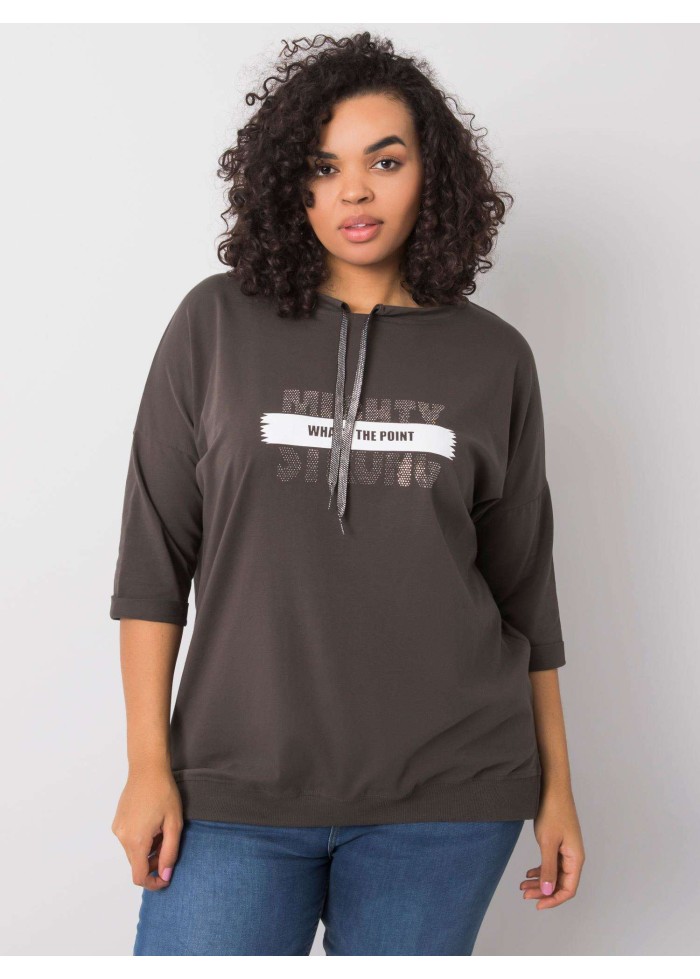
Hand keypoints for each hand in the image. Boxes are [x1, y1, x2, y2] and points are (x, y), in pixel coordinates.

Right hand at [111, 765, 183, 890]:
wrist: (147, 769)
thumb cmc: (164, 793)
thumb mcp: (174, 824)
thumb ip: (170, 852)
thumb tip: (164, 875)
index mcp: (136, 841)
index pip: (139, 876)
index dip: (153, 883)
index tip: (166, 877)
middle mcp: (122, 837)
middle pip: (136, 865)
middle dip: (153, 863)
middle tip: (168, 847)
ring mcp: (117, 829)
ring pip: (133, 852)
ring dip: (148, 850)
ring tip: (162, 831)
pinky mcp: (117, 821)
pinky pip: (128, 840)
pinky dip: (140, 840)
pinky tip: (152, 823)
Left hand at [520, 785, 584, 909]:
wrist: (552, 787)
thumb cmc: (553, 811)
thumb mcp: (548, 842)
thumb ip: (548, 867)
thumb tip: (547, 891)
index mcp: (576, 858)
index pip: (568, 889)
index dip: (553, 899)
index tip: (537, 905)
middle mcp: (573, 856)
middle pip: (560, 883)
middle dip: (543, 891)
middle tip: (524, 893)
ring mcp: (566, 849)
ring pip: (554, 873)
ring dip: (540, 881)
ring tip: (522, 885)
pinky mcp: (559, 843)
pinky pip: (551, 863)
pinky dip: (540, 870)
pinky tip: (529, 872)